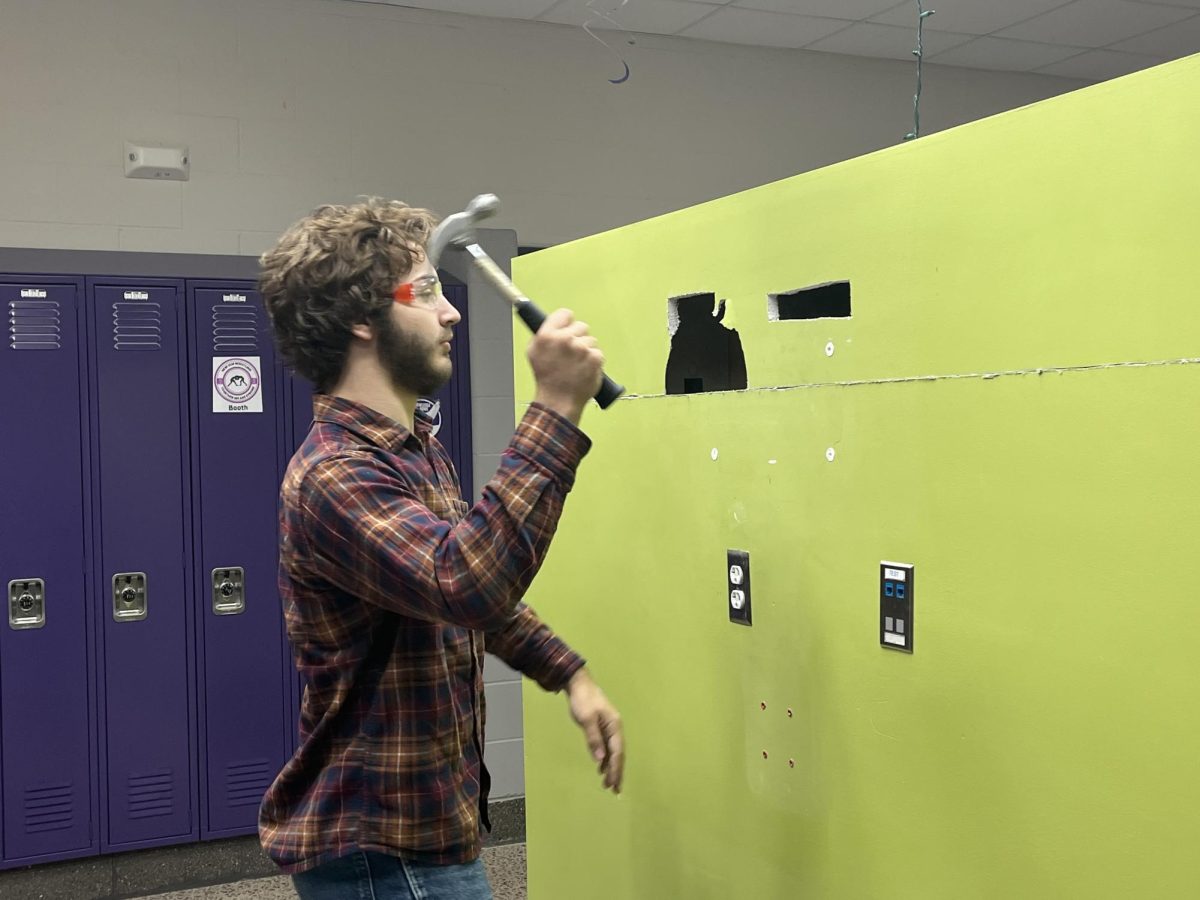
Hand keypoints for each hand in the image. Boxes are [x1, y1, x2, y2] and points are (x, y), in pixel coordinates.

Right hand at [528, 309, 604, 424]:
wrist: (559, 402)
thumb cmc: (547, 379)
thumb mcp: (534, 352)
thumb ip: (544, 334)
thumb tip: (551, 320)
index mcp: (547, 335)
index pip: (565, 314)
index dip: (567, 323)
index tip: (567, 332)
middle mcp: (564, 339)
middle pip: (581, 326)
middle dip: (578, 338)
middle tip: (571, 355)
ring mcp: (581, 348)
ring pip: (591, 340)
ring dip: (586, 351)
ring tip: (576, 365)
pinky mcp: (594, 358)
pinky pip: (598, 352)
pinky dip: (594, 361)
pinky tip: (584, 370)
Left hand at [565, 668, 623, 793]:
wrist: (578, 683)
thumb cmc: (583, 700)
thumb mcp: (586, 720)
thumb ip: (594, 740)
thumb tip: (600, 760)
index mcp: (614, 726)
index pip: (617, 752)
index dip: (616, 769)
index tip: (613, 784)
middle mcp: (615, 728)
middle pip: (618, 754)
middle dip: (617, 772)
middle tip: (615, 790)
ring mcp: (609, 728)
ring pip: (613, 752)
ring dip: (611, 767)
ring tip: (607, 783)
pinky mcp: (602, 727)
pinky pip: (606, 747)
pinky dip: (605, 758)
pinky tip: (601, 768)